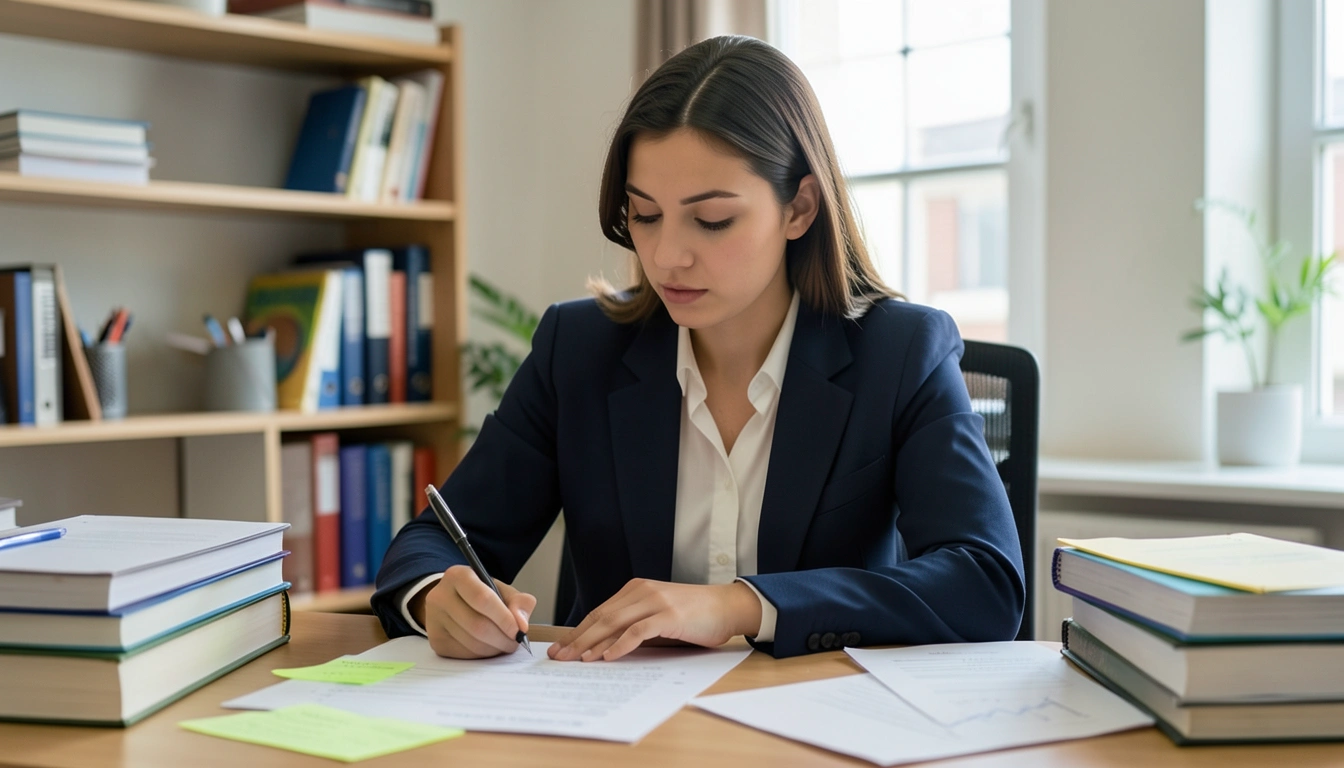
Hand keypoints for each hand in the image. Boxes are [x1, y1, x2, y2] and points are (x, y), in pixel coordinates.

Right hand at [412, 565, 535, 658]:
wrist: (451, 601)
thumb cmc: (480, 594)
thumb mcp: (501, 590)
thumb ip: (518, 602)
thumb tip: (521, 624)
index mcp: (458, 576)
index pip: (482, 599)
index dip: (504, 618)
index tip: (519, 630)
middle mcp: (440, 595)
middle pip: (477, 625)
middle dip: (502, 638)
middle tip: (515, 641)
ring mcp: (434, 619)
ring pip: (472, 643)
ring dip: (494, 648)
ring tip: (504, 643)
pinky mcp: (435, 640)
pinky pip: (465, 654)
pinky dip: (483, 654)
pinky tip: (489, 646)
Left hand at [548, 579, 761, 662]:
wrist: (728, 606)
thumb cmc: (695, 614)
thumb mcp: (659, 613)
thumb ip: (635, 621)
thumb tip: (604, 645)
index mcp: (637, 589)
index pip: (600, 612)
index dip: (578, 630)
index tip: (560, 647)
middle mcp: (643, 591)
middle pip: (602, 617)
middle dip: (578, 638)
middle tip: (559, 656)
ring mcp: (656, 602)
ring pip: (615, 623)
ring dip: (593, 643)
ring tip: (578, 660)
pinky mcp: (670, 616)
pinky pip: (638, 631)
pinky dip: (620, 644)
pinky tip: (608, 656)